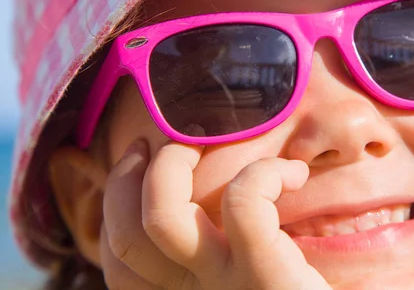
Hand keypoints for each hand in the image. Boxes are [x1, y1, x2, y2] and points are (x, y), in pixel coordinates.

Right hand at [101, 142, 330, 288]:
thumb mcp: (252, 281)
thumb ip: (226, 258)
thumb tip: (213, 208)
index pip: (120, 260)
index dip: (117, 202)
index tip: (144, 162)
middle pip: (126, 237)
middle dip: (129, 176)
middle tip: (167, 141)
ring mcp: (230, 287)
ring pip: (162, 215)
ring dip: (173, 162)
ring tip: (205, 142)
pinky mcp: (271, 278)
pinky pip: (244, 203)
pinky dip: (264, 172)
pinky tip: (295, 172)